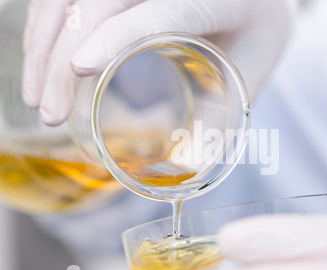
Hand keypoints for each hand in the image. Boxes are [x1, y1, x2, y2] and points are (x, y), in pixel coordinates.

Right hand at [22, 0, 296, 125]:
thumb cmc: (258, 32)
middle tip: (48, 111)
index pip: (159, 12)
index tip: (79, 68)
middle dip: (63, 56)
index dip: (116, 35)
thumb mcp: (251, 72)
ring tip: (36, 95)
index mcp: (213, 1)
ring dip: (44, 42)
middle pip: (100, 4)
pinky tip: (41, 61)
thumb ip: (223, 115)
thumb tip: (190, 164)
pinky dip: (48, 26)